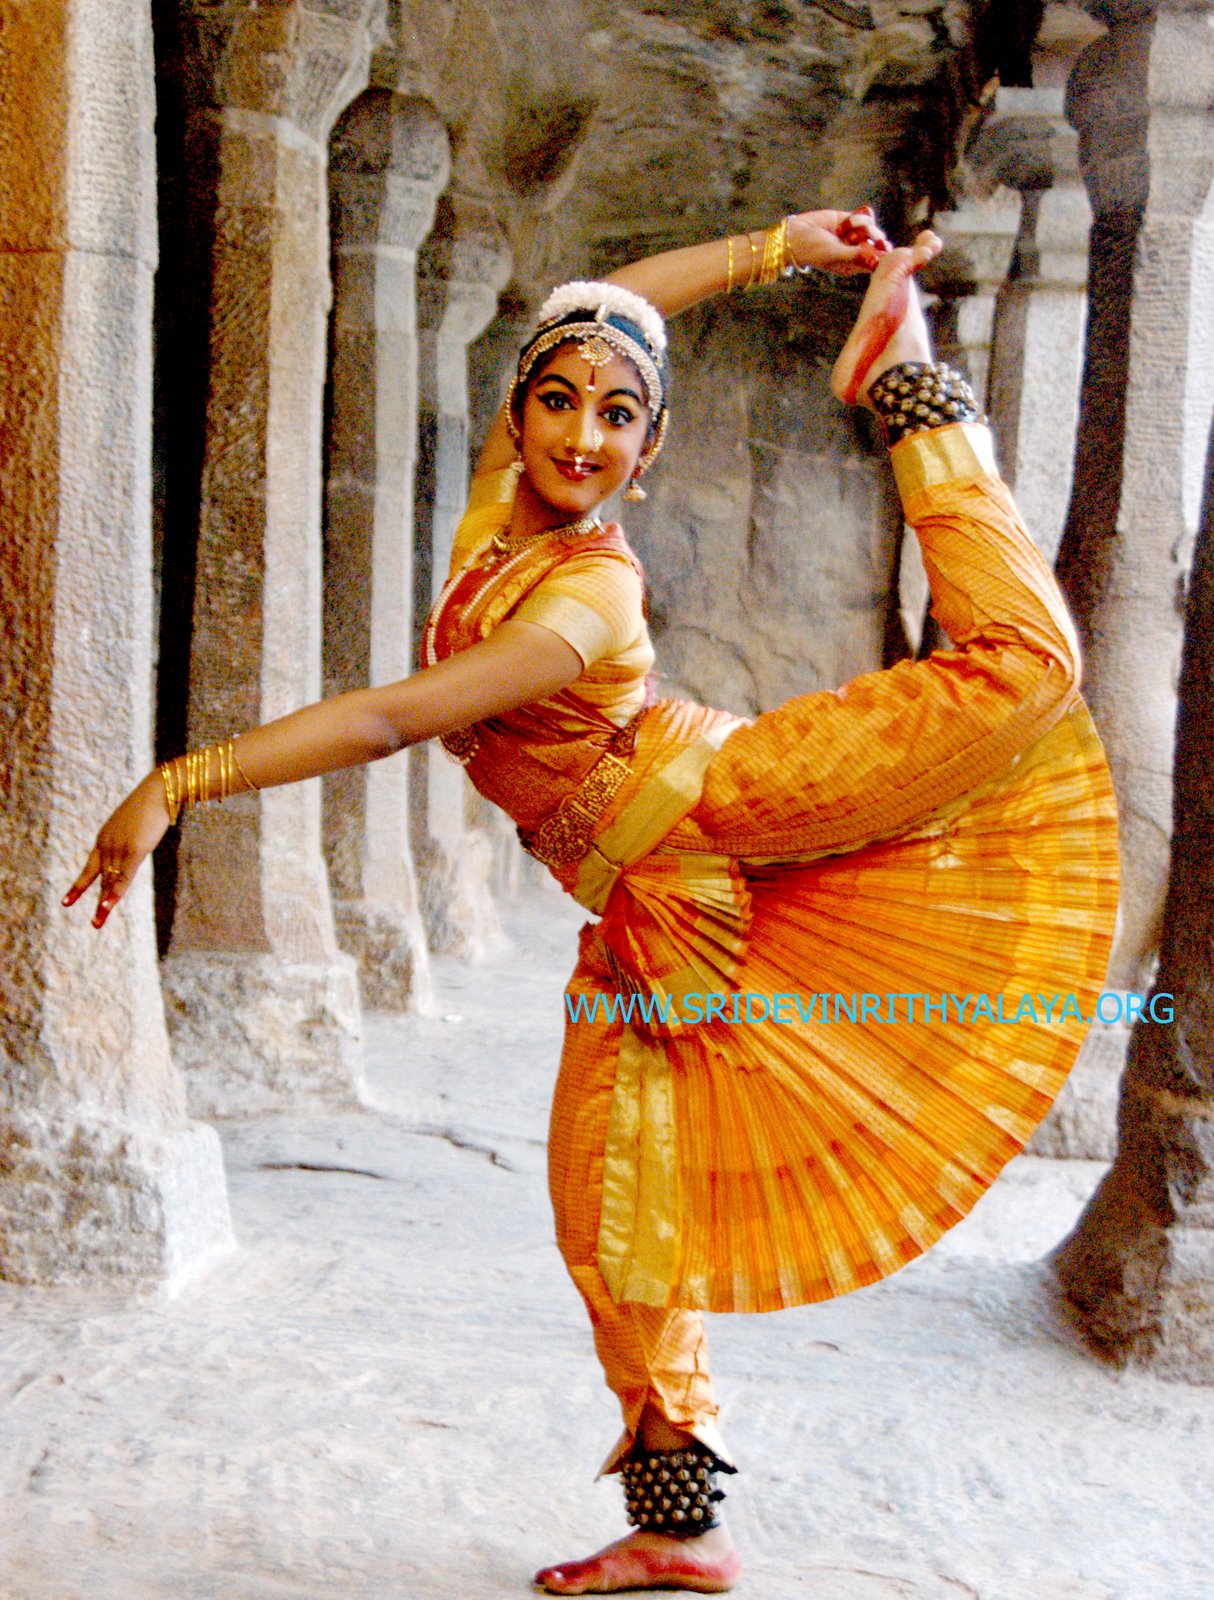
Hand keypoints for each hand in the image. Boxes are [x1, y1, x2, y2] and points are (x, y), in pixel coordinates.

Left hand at [63, 772, 171, 928]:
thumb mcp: (135, 822)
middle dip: (85, 897)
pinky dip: (115, 893)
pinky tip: (107, 906)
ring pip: (110, 881)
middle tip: (82, 918)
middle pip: (96, 877)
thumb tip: (138, 841)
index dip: (79, 885)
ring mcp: (119, 848)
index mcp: (105, 837)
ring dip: (104, 904)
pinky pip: (123, 877)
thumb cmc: (151, 803)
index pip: (90, 867)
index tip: (67, 901)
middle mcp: (107, 845)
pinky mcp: (134, 851)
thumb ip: (132, 836)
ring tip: (96, 924)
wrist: (159, 791)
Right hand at [786, 207, 889, 275]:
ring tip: (844, 228)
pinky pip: (865, 216)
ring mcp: (854, 235)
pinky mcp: (850, 220)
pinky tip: (848, 220)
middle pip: (878, 243)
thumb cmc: (813, 250)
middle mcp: (856, 251)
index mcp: (854, 265)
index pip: (876, 261)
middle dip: (873, 236)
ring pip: (872, 227)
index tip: (881, 245)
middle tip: (863, 235)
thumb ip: (856, 256)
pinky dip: (859, 216)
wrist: (797, 233)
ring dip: (861, 225)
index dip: (883, 253)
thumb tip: (876, 260)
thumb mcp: (835, 255)